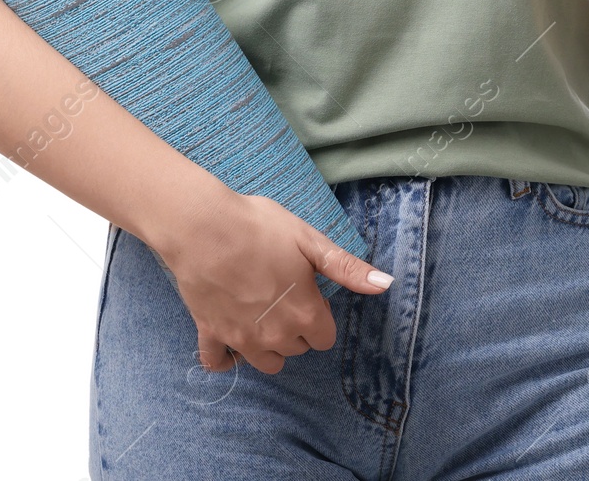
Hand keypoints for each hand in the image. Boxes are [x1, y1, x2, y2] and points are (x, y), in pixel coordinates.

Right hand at [155, 190, 392, 375]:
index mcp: (305, 314)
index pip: (325, 338)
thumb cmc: (260, 228)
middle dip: (297, 328)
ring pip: (267, 362)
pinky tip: (230, 337)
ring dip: (270, 346)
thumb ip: (347, 268)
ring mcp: (242, 339)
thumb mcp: (310, 241)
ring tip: (262, 314)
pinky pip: (219, 362)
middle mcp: (277, 336)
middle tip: (284, 294)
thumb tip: (385, 284)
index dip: (320, 314)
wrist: (203, 227)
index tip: (307, 292)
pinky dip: (226, 357)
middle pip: (298, 349)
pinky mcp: (212, 334)